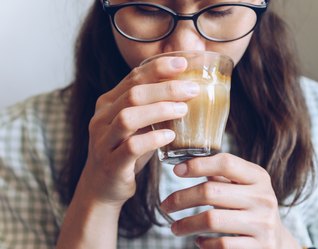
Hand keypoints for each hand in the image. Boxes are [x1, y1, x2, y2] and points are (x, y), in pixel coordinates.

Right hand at [75, 56, 199, 208]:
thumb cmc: (126, 153)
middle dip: (165, 88)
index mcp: (108, 104)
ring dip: (159, 110)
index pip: (133, 78)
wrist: (102, 188)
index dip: (158, 68)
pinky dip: (153, 139)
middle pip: (133, 94)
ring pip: (129, 117)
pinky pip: (131, 147)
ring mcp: (104, 141)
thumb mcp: (136, 126)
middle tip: (192, 89)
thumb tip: (185, 89)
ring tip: (183, 110)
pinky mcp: (111, 163)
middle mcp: (102, 118)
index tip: (183, 63)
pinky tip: (170, 137)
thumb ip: (151, 108)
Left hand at [160, 153, 299, 248]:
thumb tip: (185, 163)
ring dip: (186, 224)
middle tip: (165, 205)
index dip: (198, 164)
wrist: (277, 243)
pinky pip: (221, 244)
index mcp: (258, 177)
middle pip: (211, 192)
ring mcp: (262, 224)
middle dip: (181, 198)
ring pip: (211, 220)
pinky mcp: (258, 247)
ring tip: (174, 227)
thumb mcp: (244, 187)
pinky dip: (204, 243)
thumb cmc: (251, 208)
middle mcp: (263, 198)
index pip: (226, 163)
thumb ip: (222, 174)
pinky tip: (199, 241)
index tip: (176, 170)